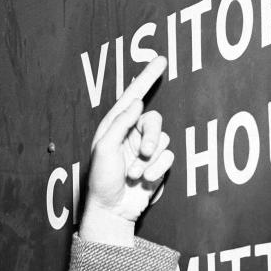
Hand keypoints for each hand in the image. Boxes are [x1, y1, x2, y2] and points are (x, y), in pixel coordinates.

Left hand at [80, 56, 172, 245]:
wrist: (112, 210)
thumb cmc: (102, 180)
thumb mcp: (105, 148)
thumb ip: (121, 123)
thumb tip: (138, 103)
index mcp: (115, 126)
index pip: (133, 96)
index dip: (146, 78)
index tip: (160, 60)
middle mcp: (131, 134)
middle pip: (153, 120)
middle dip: (152, 136)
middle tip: (145, 152)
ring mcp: (145, 150)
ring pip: (163, 140)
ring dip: (150, 160)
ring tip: (134, 175)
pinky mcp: (157, 165)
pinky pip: (168, 157)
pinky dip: (157, 169)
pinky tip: (144, 180)